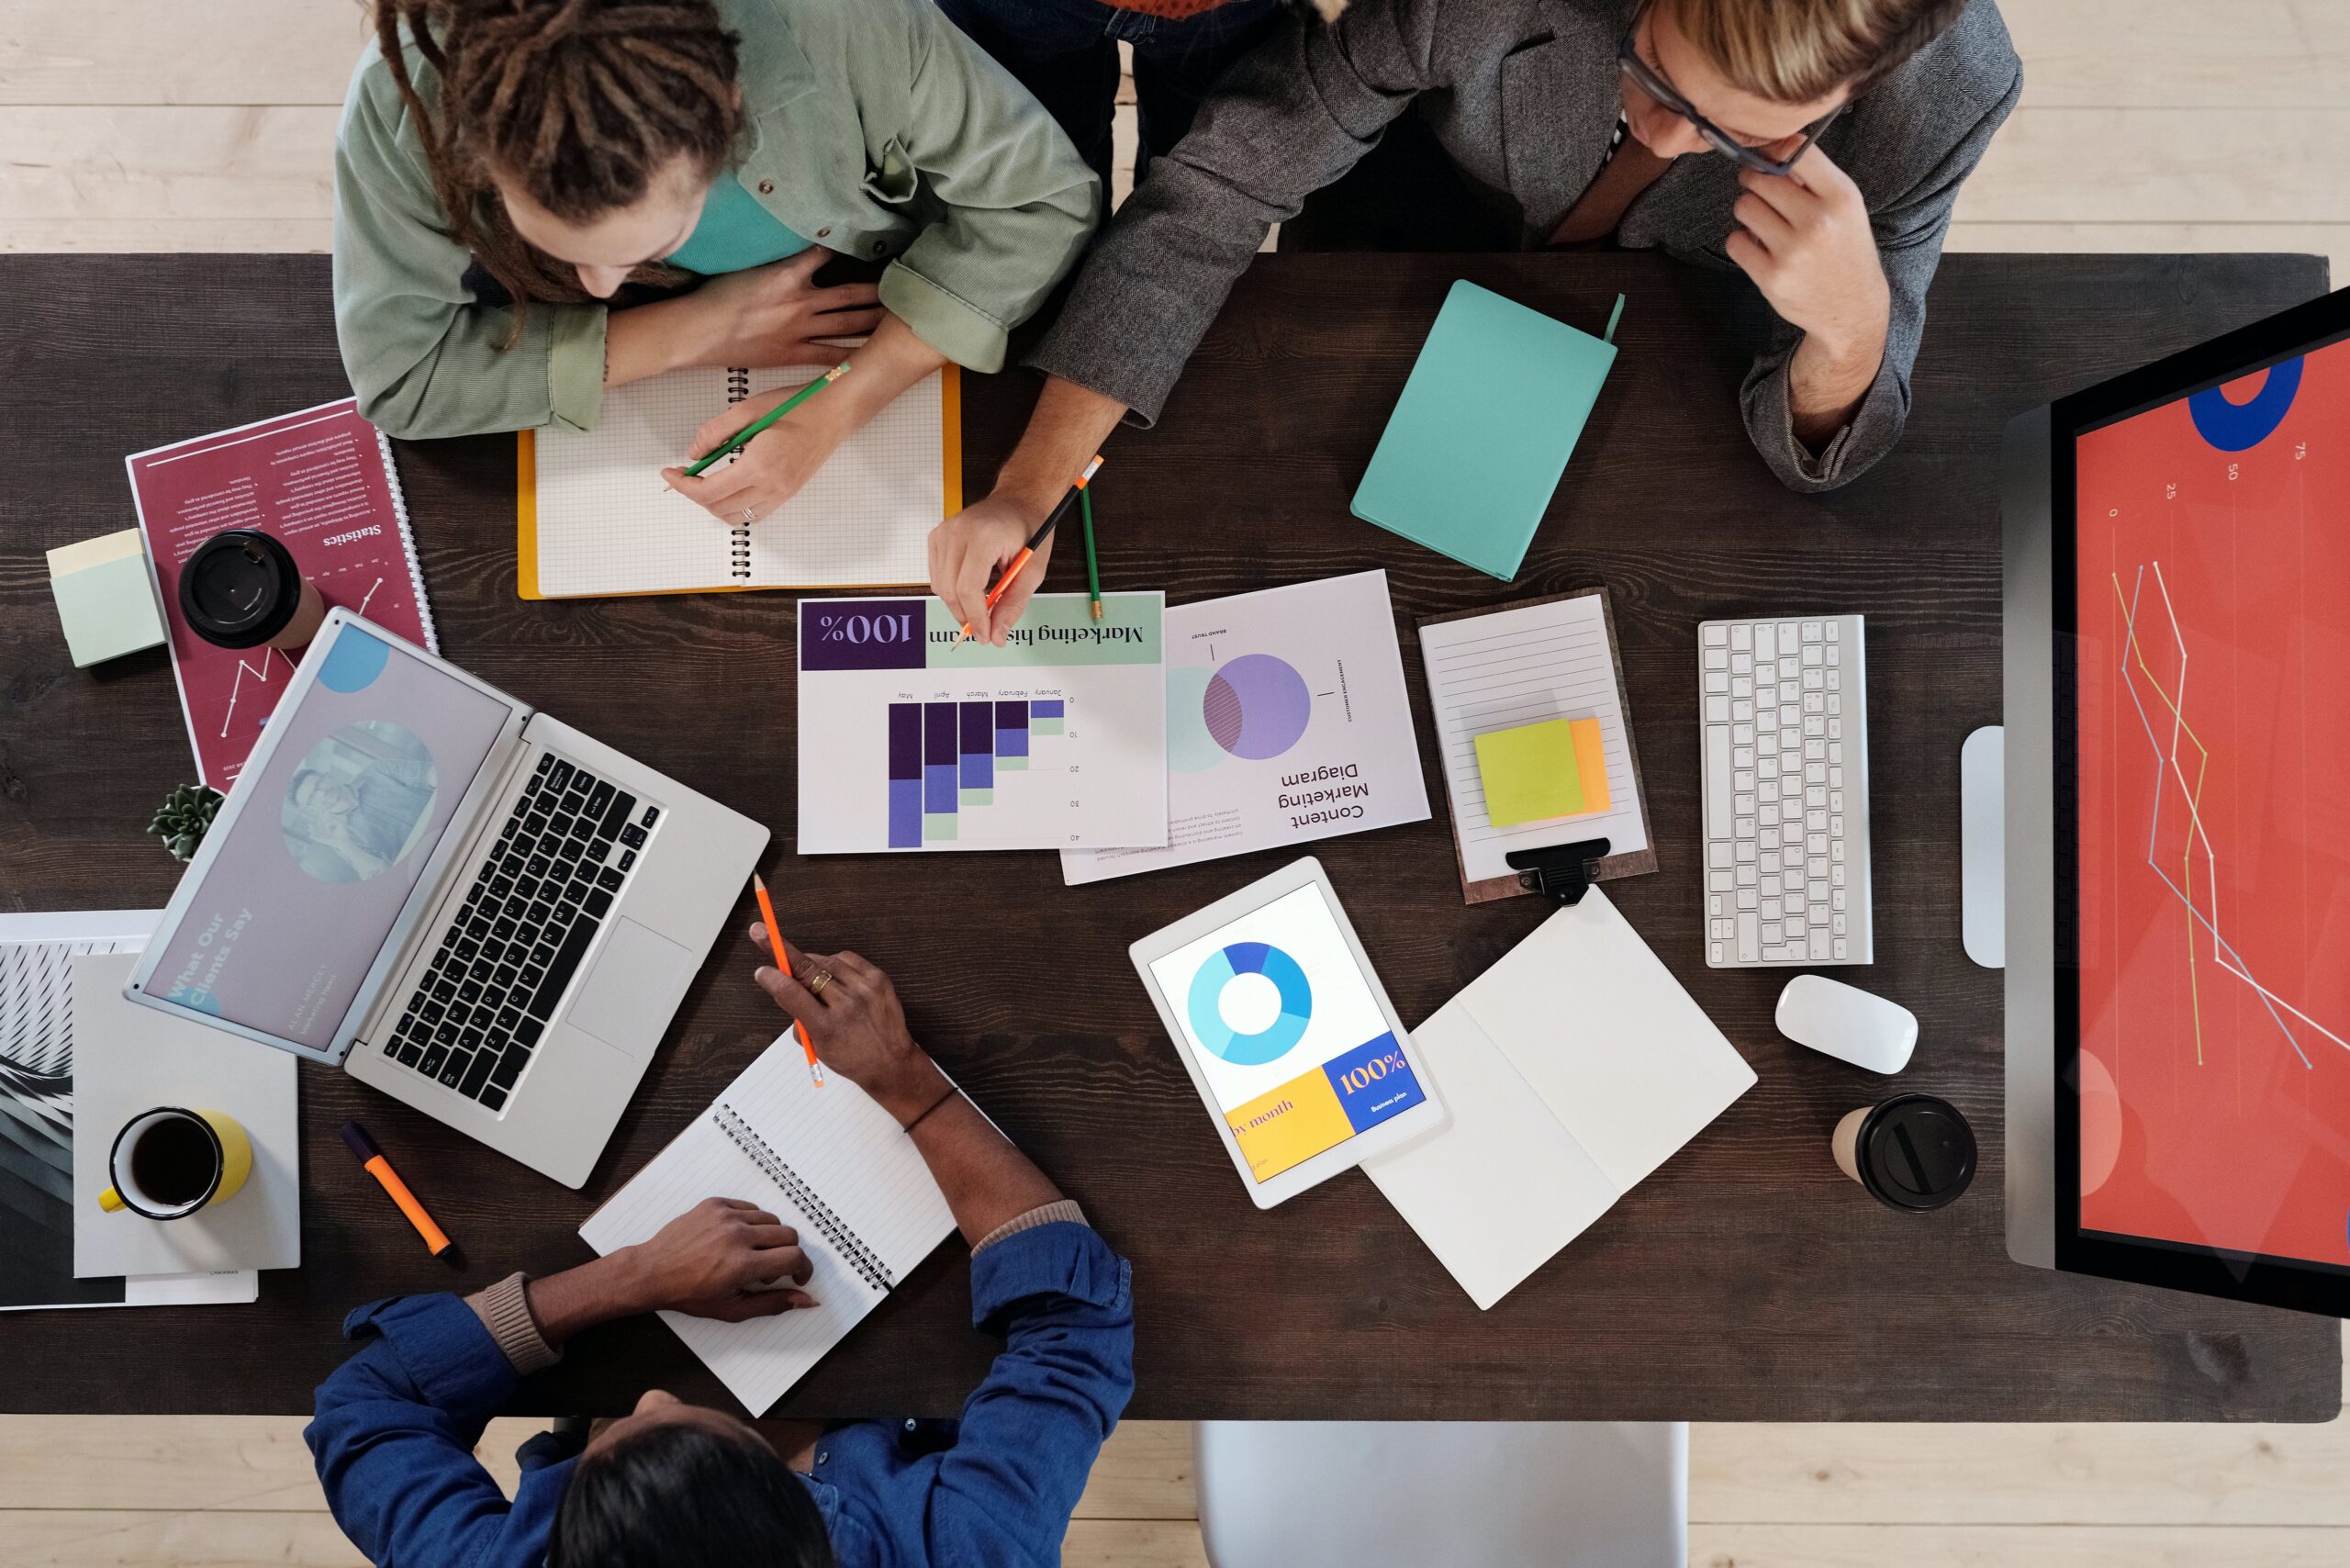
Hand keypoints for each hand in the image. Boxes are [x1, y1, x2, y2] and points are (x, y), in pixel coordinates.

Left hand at [621, 1196, 817, 1320]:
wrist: (652, 1272)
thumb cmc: (689, 1294)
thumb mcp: (733, 1309)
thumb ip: (773, 1303)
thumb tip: (807, 1300)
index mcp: (741, 1266)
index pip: (794, 1257)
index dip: (803, 1268)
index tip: (798, 1275)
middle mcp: (737, 1237)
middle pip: (788, 1235)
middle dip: (787, 1254)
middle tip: (768, 1270)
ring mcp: (726, 1217)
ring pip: (771, 1220)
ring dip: (769, 1238)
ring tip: (750, 1254)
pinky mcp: (716, 1204)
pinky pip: (750, 1208)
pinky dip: (751, 1223)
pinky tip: (736, 1239)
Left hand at [661, 385, 850, 524]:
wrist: (834, 413)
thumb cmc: (797, 406)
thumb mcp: (748, 409)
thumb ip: (715, 431)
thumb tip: (694, 453)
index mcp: (759, 466)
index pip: (708, 491)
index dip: (682, 486)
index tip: (670, 473)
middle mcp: (771, 487)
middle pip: (718, 508)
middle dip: (694, 494)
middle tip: (683, 475)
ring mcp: (781, 494)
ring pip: (735, 517)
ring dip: (713, 504)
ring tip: (704, 483)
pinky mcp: (788, 494)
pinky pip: (754, 514)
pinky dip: (734, 507)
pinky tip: (729, 488)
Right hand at [684, 250, 881, 369]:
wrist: (697, 331)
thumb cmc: (715, 296)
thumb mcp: (750, 266)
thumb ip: (778, 260)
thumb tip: (801, 250)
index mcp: (787, 273)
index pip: (828, 254)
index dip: (852, 250)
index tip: (873, 246)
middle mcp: (800, 301)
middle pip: (850, 293)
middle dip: (878, 290)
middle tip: (902, 286)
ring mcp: (799, 329)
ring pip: (848, 323)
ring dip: (873, 320)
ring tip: (896, 317)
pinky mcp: (792, 353)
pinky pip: (831, 355)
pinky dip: (852, 353)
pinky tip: (872, 353)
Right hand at [747, 925, 948, 1122]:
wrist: (891, 1062)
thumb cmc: (851, 1058)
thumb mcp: (817, 1047)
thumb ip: (799, 1019)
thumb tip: (784, 987)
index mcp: (827, 1027)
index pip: (791, 994)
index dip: (772, 978)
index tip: (761, 970)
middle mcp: (846, 1006)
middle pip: (806, 969)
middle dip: (780, 949)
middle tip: (761, 931)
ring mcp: (865, 989)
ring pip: (825, 961)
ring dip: (810, 963)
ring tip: (809, 975)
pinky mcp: (878, 979)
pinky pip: (847, 958)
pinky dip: (834, 962)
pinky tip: (832, 973)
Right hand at [929, 492, 1053, 645]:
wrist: (1018, 500)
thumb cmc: (1029, 529)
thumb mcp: (1033, 570)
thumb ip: (1014, 604)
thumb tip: (997, 635)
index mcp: (983, 536)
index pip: (968, 587)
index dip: (976, 617)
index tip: (987, 636)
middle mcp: (957, 531)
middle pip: (950, 589)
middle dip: (966, 616)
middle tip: (985, 631)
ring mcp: (943, 532)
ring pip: (940, 586)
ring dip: (959, 605)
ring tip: (981, 608)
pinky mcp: (936, 536)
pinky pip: (937, 575)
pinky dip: (951, 589)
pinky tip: (971, 589)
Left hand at [1725, 145, 1888, 367]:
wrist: (1852, 308)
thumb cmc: (1845, 249)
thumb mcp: (1846, 207)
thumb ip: (1814, 178)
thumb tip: (1770, 147)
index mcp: (1841, 196)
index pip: (1796, 151)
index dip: (1773, 151)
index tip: (1768, 159)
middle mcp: (1817, 220)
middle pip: (1760, 179)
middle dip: (1755, 183)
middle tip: (1762, 193)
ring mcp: (1792, 250)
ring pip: (1744, 207)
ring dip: (1749, 213)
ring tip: (1766, 224)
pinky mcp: (1771, 276)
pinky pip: (1735, 241)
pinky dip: (1742, 242)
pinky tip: (1760, 248)